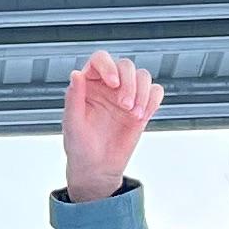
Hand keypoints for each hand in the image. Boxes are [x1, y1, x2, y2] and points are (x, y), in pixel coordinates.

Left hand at [62, 51, 163, 201]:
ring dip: (143, 92)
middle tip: (125, 106)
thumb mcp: (72, 124)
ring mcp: (127, 95)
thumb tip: (76, 73)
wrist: (97, 168)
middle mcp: (109, 86)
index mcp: (88, 84)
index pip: (100, 59)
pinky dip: (153, 100)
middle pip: (126, 66)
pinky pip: (155, 92)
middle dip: (129, 83)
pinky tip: (143, 115)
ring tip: (135, 115)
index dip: (109, 66)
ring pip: (143, 76)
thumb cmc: (80, 147)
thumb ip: (74, 98)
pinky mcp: (142, 107)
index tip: (113, 83)